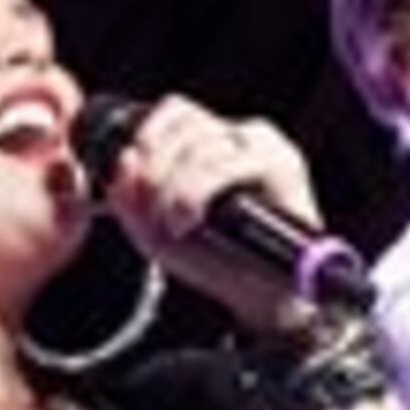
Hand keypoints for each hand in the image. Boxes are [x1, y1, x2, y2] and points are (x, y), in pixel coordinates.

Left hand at [85, 92, 324, 330]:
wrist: (259, 299)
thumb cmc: (212, 260)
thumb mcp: (154, 231)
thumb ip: (130, 198)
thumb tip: (125, 160)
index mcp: (214, 139)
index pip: (176, 111)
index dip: (148, 134)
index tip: (131, 173)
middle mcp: (241, 135)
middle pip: (187, 123)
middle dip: (156, 166)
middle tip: (149, 209)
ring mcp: (265, 148)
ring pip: (205, 143)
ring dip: (176, 185)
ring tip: (173, 223)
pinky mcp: (284, 166)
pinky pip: (232, 163)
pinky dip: (199, 189)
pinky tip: (188, 218)